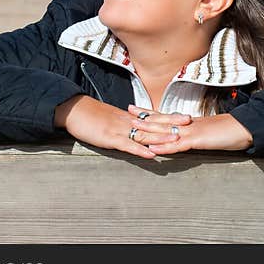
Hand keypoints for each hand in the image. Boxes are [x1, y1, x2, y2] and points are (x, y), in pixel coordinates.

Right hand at [54, 95, 191, 159]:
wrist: (74, 109)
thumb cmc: (90, 115)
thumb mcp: (111, 117)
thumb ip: (124, 122)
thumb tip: (136, 126)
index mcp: (129, 116)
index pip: (153, 116)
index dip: (169, 116)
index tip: (185, 116)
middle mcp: (128, 121)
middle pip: (153, 122)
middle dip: (172, 123)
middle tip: (189, 122)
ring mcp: (120, 129)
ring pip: (144, 134)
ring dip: (160, 137)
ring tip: (176, 139)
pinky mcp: (110, 138)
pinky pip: (128, 145)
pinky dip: (140, 150)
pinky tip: (150, 154)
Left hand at [137, 108, 253, 154]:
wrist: (246, 128)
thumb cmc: (230, 131)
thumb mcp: (209, 132)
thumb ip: (196, 134)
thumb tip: (187, 137)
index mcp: (190, 122)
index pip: (166, 116)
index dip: (151, 112)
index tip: (137, 108)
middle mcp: (188, 124)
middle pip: (162, 119)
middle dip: (143, 116)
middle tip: (127, 110)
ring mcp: (192, 131)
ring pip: (166, 131)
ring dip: (149, 130)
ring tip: (133, 128)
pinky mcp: (199, 140)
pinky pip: (179, 144)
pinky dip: (165, 146)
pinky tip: (153, 148)